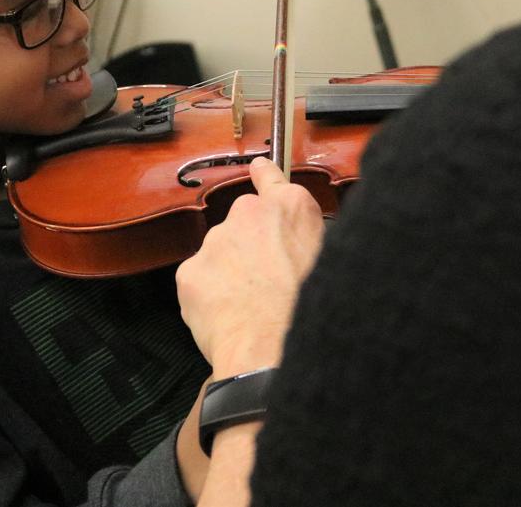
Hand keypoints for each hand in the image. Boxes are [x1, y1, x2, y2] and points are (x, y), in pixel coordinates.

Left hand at [176, 157, 324, 376]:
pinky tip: (229, 316)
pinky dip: (210, 296)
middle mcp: (249, 213)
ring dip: (231, 272)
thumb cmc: (310, 312)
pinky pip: (200, 279)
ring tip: (251, 306)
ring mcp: (216, 240)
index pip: (272, 177)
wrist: (272, 351)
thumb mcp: (329, 261)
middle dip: (251, 246)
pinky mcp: (191, 270)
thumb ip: (308, 239)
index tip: (258, 170)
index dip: (265, 175)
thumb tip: (300, 243)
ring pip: (221, 253)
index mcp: (292, 208)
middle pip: (245, 223)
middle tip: (267, 281)